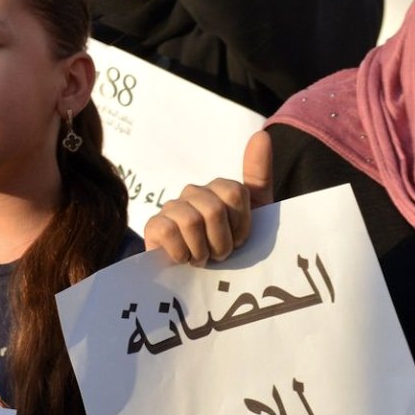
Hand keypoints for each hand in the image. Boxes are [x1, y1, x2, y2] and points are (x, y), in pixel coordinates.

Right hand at [144, 130, 273, 264]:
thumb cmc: (232, 246)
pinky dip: (181, 253)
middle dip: (222, 242)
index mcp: (219, 188)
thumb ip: (259, 174)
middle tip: (219, 254)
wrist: (205, 280)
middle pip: (214, 209)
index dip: (241, 224)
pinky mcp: (154, 226)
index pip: (235, 192)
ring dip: (202, 251)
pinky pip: (168, 231)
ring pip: (191, 221)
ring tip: (202, 258)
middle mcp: (194, 192)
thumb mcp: (256, 213)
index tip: (240, 240)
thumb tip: (261, 134)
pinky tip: (183, 259)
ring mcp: (172, 208)